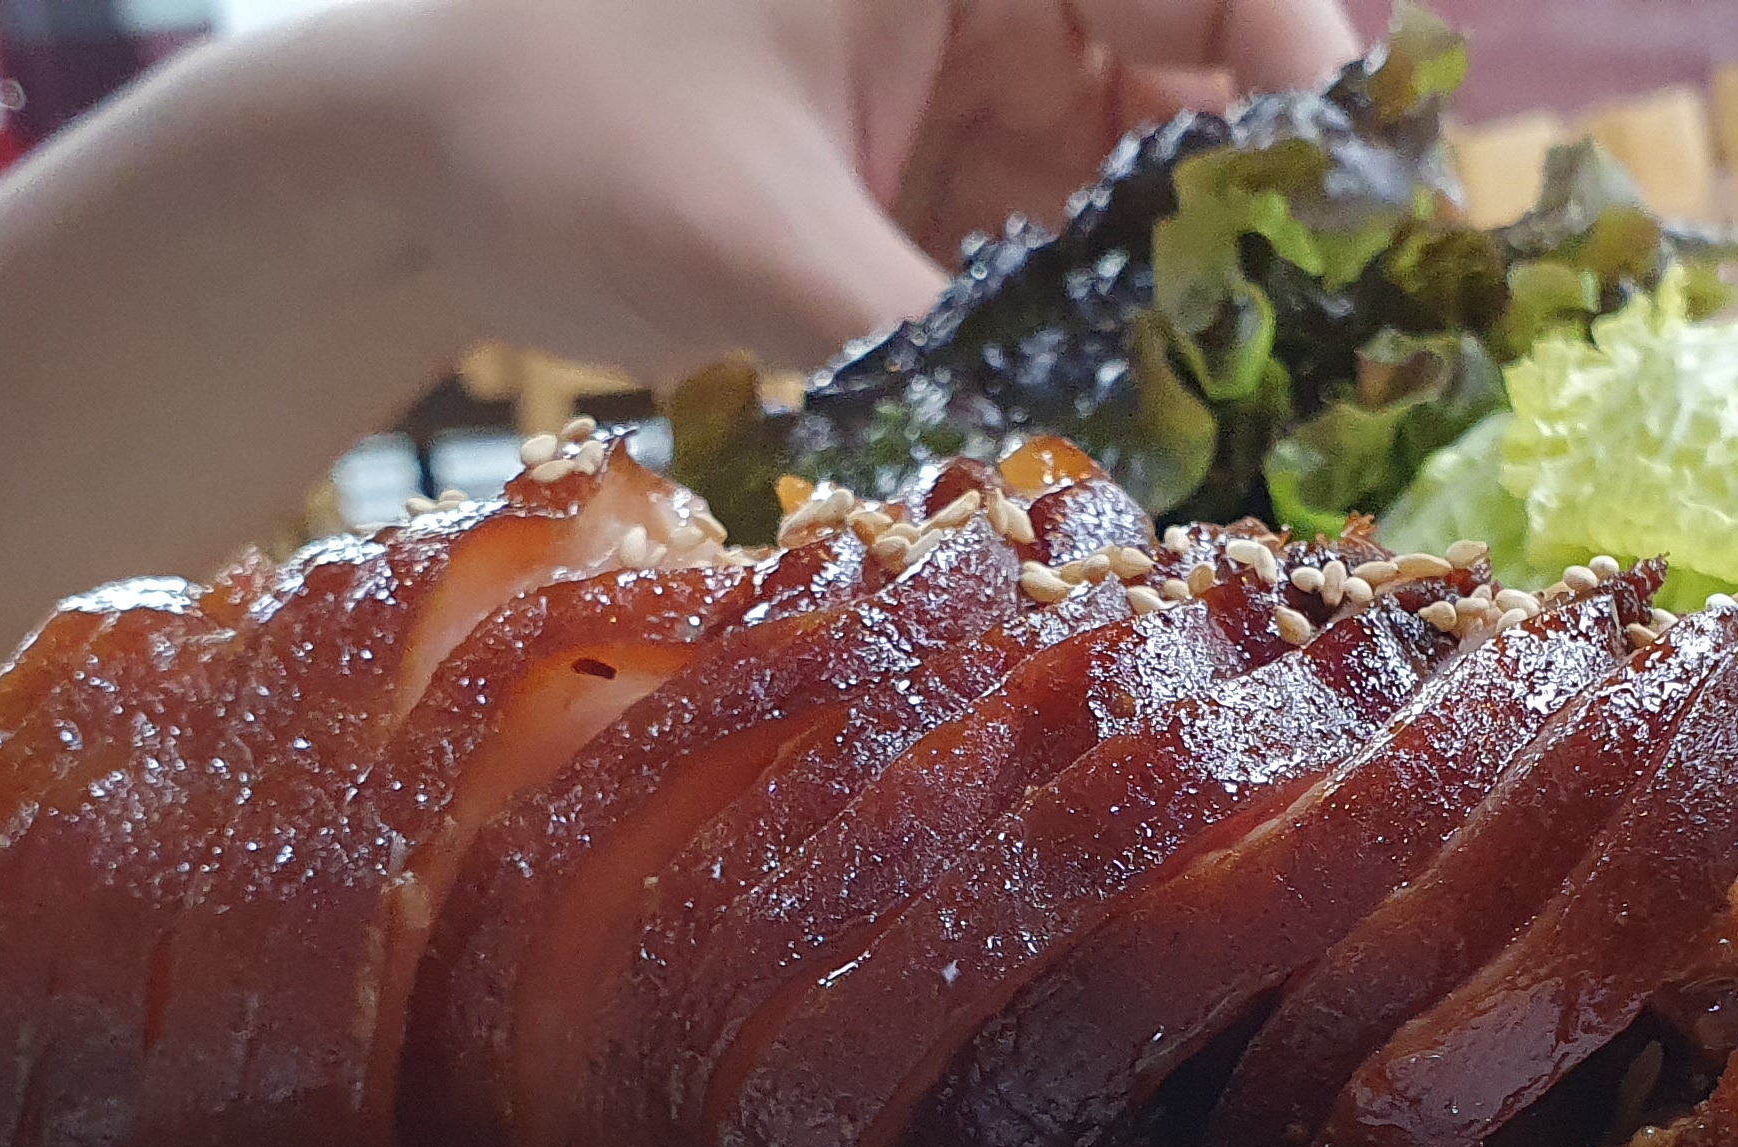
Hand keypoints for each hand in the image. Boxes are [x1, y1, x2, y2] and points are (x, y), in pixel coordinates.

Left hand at [396, 0, 1361, 376]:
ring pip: (1154, 181)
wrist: (392, 171)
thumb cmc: (548, 132)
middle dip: (1270, 213)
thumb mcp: (758, 247)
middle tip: (1333, 353)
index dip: (1308, 77)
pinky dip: (1114, 330)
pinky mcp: (941, 182)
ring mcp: (975, 84)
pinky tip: (1153, 424)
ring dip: (1200, 292)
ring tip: (1258, 415)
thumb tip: (1087, 478)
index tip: (1345, 214)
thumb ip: (934, 355)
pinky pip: (1075, 247)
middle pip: (1211, 76)